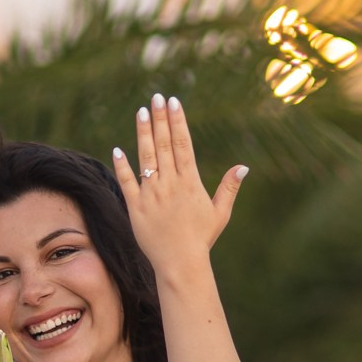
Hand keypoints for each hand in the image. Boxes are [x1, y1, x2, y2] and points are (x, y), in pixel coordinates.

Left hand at [111, 93, 246, 273]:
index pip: (182, 144)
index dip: (177, 121)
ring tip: (141, 112)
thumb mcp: (220, 213)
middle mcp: (170, 184)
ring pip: (145, 158)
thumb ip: (229, 187)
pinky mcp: (135, 208)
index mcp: (190, 182)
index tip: (174, 102)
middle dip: (160, 119)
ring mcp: (151, 195)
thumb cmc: (201, 239)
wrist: (180, 263)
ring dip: (143, 134)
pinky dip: (122, 166)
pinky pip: (127, 183)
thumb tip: (243, 167)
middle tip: (157, 97)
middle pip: (163, 145)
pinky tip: (118, 149)